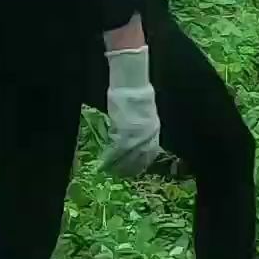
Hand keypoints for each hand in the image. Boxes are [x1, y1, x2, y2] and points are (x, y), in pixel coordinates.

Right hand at [102, 44, 160, 175]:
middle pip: (140, 159)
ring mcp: (136, 135)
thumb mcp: (145, 114)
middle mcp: (148, 135)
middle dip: (130, 168)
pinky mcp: (124, 132)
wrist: (132, 84)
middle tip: (120, 174)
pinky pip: (117, 151)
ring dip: (119, 166)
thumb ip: (142, 127)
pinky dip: (110, 158)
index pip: (150, 153)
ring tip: (110, 171)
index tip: (135, 170)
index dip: (142, 163)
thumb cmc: (136, 95)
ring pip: (128, 157)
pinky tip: (104, 163)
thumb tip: (136, 136)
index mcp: (154, 130)